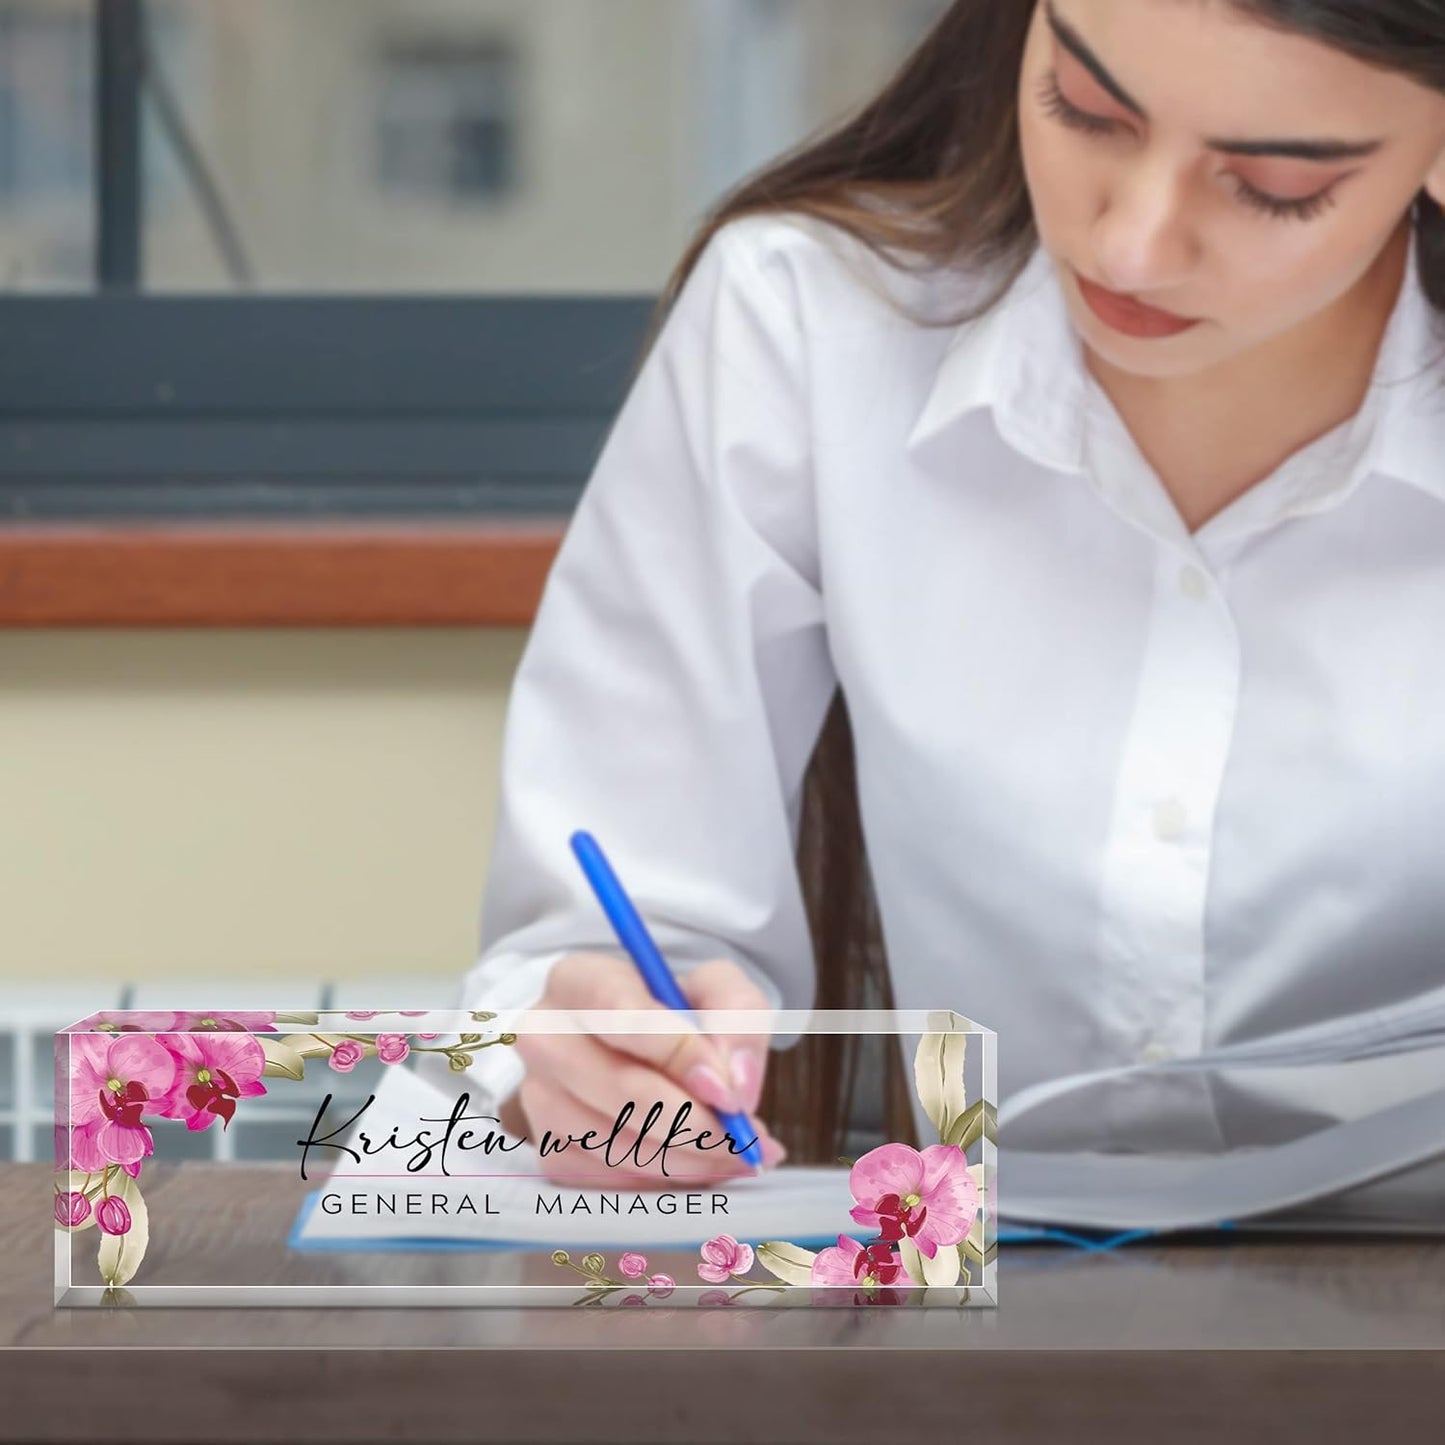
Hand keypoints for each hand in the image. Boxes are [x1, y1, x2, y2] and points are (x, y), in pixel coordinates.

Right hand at [503, 952, 785, 1187]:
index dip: (676, 1052)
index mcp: (577, 980)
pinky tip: (701, 1161)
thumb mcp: (716, 990)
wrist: (643, 1049)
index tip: (727, 1088)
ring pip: (617, 1143)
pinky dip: (666, 1179)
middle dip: (694, 1120)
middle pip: (617, 1088)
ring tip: (738, 1150)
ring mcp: (539, 1097)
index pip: (618, 1013)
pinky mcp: (550, 1149)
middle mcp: (544, 1036)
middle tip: (745, 1136)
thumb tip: (733, 1084)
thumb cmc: (677, 1013)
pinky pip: (611, 1178)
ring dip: (689, 1157)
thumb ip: (736, 1016)